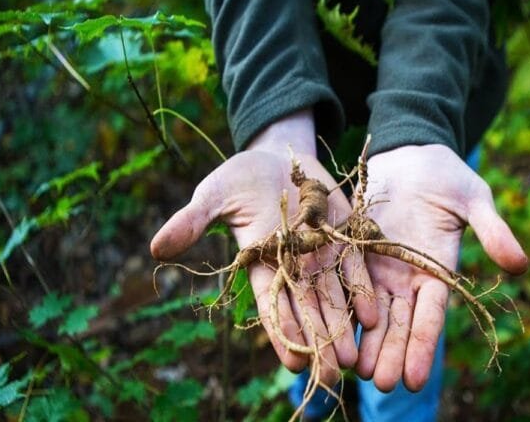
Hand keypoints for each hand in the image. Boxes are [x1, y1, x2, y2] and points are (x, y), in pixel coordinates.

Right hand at [150, 110, 376, 385]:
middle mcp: (293, 263)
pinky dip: (362, 291)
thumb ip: (191, 221)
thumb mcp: (213, 194)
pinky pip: (355, 267)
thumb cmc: (239, 177)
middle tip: (332, 374)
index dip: (283, 333)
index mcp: (260, 260)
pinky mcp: (343, 234)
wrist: (279, 155)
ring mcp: (320, 251)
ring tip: (353, 359)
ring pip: (333, 296)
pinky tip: (373, 317)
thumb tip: (156, 248)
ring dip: (343, 326)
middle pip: (307, 308)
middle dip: (319, 341)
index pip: (271, 305)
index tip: (294, 362)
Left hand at [354, 144, 526, 391]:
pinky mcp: (354, 252)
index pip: (430, 316)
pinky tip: (329, 332)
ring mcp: (379, 267)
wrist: (410, 153)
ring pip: (371, 312)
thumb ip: (492, 231)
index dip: (423, 346)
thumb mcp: (474, 200)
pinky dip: (340, 308)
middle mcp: (406, 277)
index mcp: (437, 270)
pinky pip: (345, 283)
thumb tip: (520, 265)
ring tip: (355, 373)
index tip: (415, 378)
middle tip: (380, 385)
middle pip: (398, 323)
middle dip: (390, 354)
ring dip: (365, 342)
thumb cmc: (448, 175)